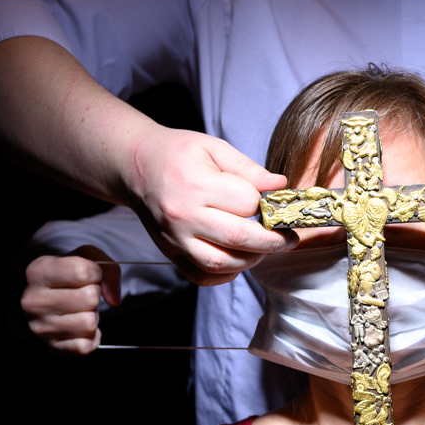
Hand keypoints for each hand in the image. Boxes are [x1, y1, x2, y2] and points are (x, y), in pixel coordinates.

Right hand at [21, 245, 120, 354]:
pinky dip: (90, 336)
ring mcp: (41, 327)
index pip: (83, 271)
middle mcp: (34, 301)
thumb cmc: (65, 277)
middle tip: (82, 294)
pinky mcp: (52, 348)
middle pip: (90, 298)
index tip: (88, 275)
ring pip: (89, 323)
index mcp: (38, 272)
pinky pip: (87, 345)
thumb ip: (108, 269)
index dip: (95, 272)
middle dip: (94, 295)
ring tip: (79, 310)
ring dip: (92, 316)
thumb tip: (114, 300)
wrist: (43, 301)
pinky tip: (79, 326)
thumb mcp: (84, 259)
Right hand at [124, 128, 295, 285]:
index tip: (278, 206)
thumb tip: (280, 187)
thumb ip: (248, 169)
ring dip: (251, 260)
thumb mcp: (214, 147)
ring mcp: (174, 238)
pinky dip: (225, 275)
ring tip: (263, 248)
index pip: (246, 202)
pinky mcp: (170, 253)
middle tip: (288, 239)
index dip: (268, 205)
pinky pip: (202, 276)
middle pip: (238, 238)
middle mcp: (182, 215)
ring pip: (222, 264)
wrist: (136, 167)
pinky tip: (237, 260)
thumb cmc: (177, 154)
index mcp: (195, 183)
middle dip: (273, 242)